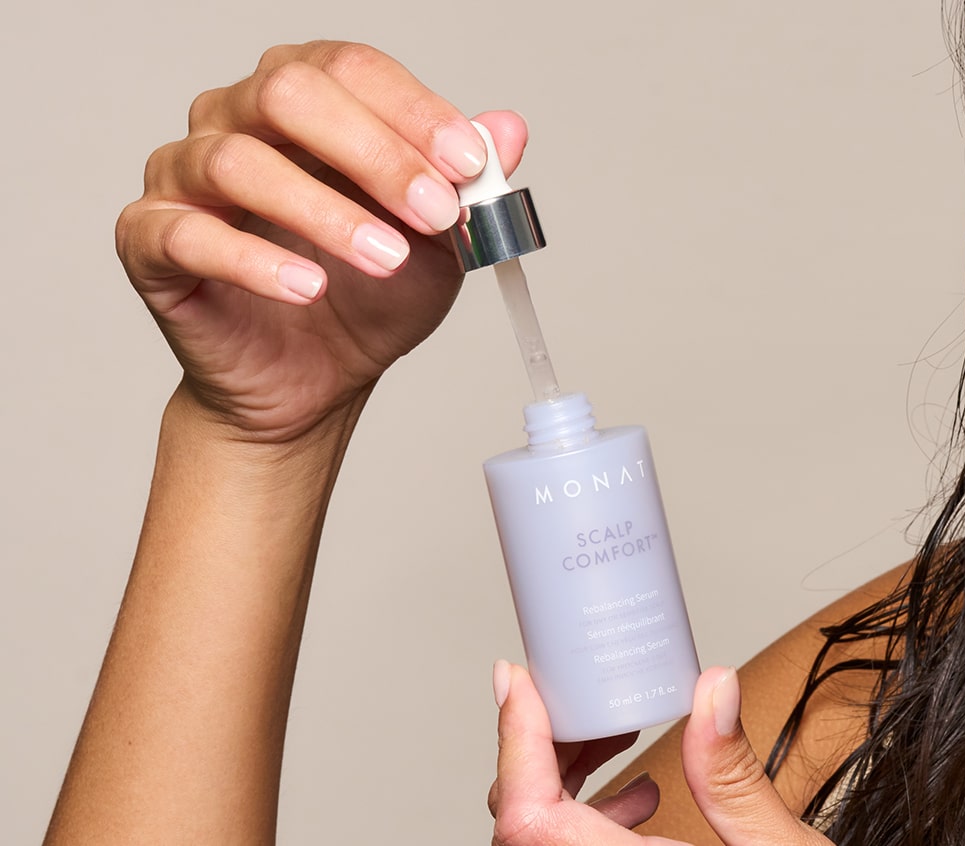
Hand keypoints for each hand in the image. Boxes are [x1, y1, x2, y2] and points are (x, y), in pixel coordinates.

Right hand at [116, 40, 527, 442]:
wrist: (314, 380)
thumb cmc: (369, 296)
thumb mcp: (440, 241)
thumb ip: (468, 183)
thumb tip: (506, 128)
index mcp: (304, 98)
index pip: (350, 69)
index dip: (414, 111)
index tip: (468, 164)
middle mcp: (233, 118)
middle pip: (288, 93)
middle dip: (374, 152)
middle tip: (434, 212)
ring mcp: (183, 175)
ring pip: (239, 161)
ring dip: (326, 212)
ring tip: (386, 258)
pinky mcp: (148, 241)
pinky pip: (187, 236)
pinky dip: (255, 263)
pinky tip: (308, 289)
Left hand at [489, 662, 833, 845]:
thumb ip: (735, 777)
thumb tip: (713, 692)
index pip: (530, 819)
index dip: (512, 743)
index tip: (516, 683)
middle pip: (523, 827)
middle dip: (543, 751)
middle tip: (579, 700)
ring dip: (565, 788)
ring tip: (619, 745)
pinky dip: (586, 825)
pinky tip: (643, 803)